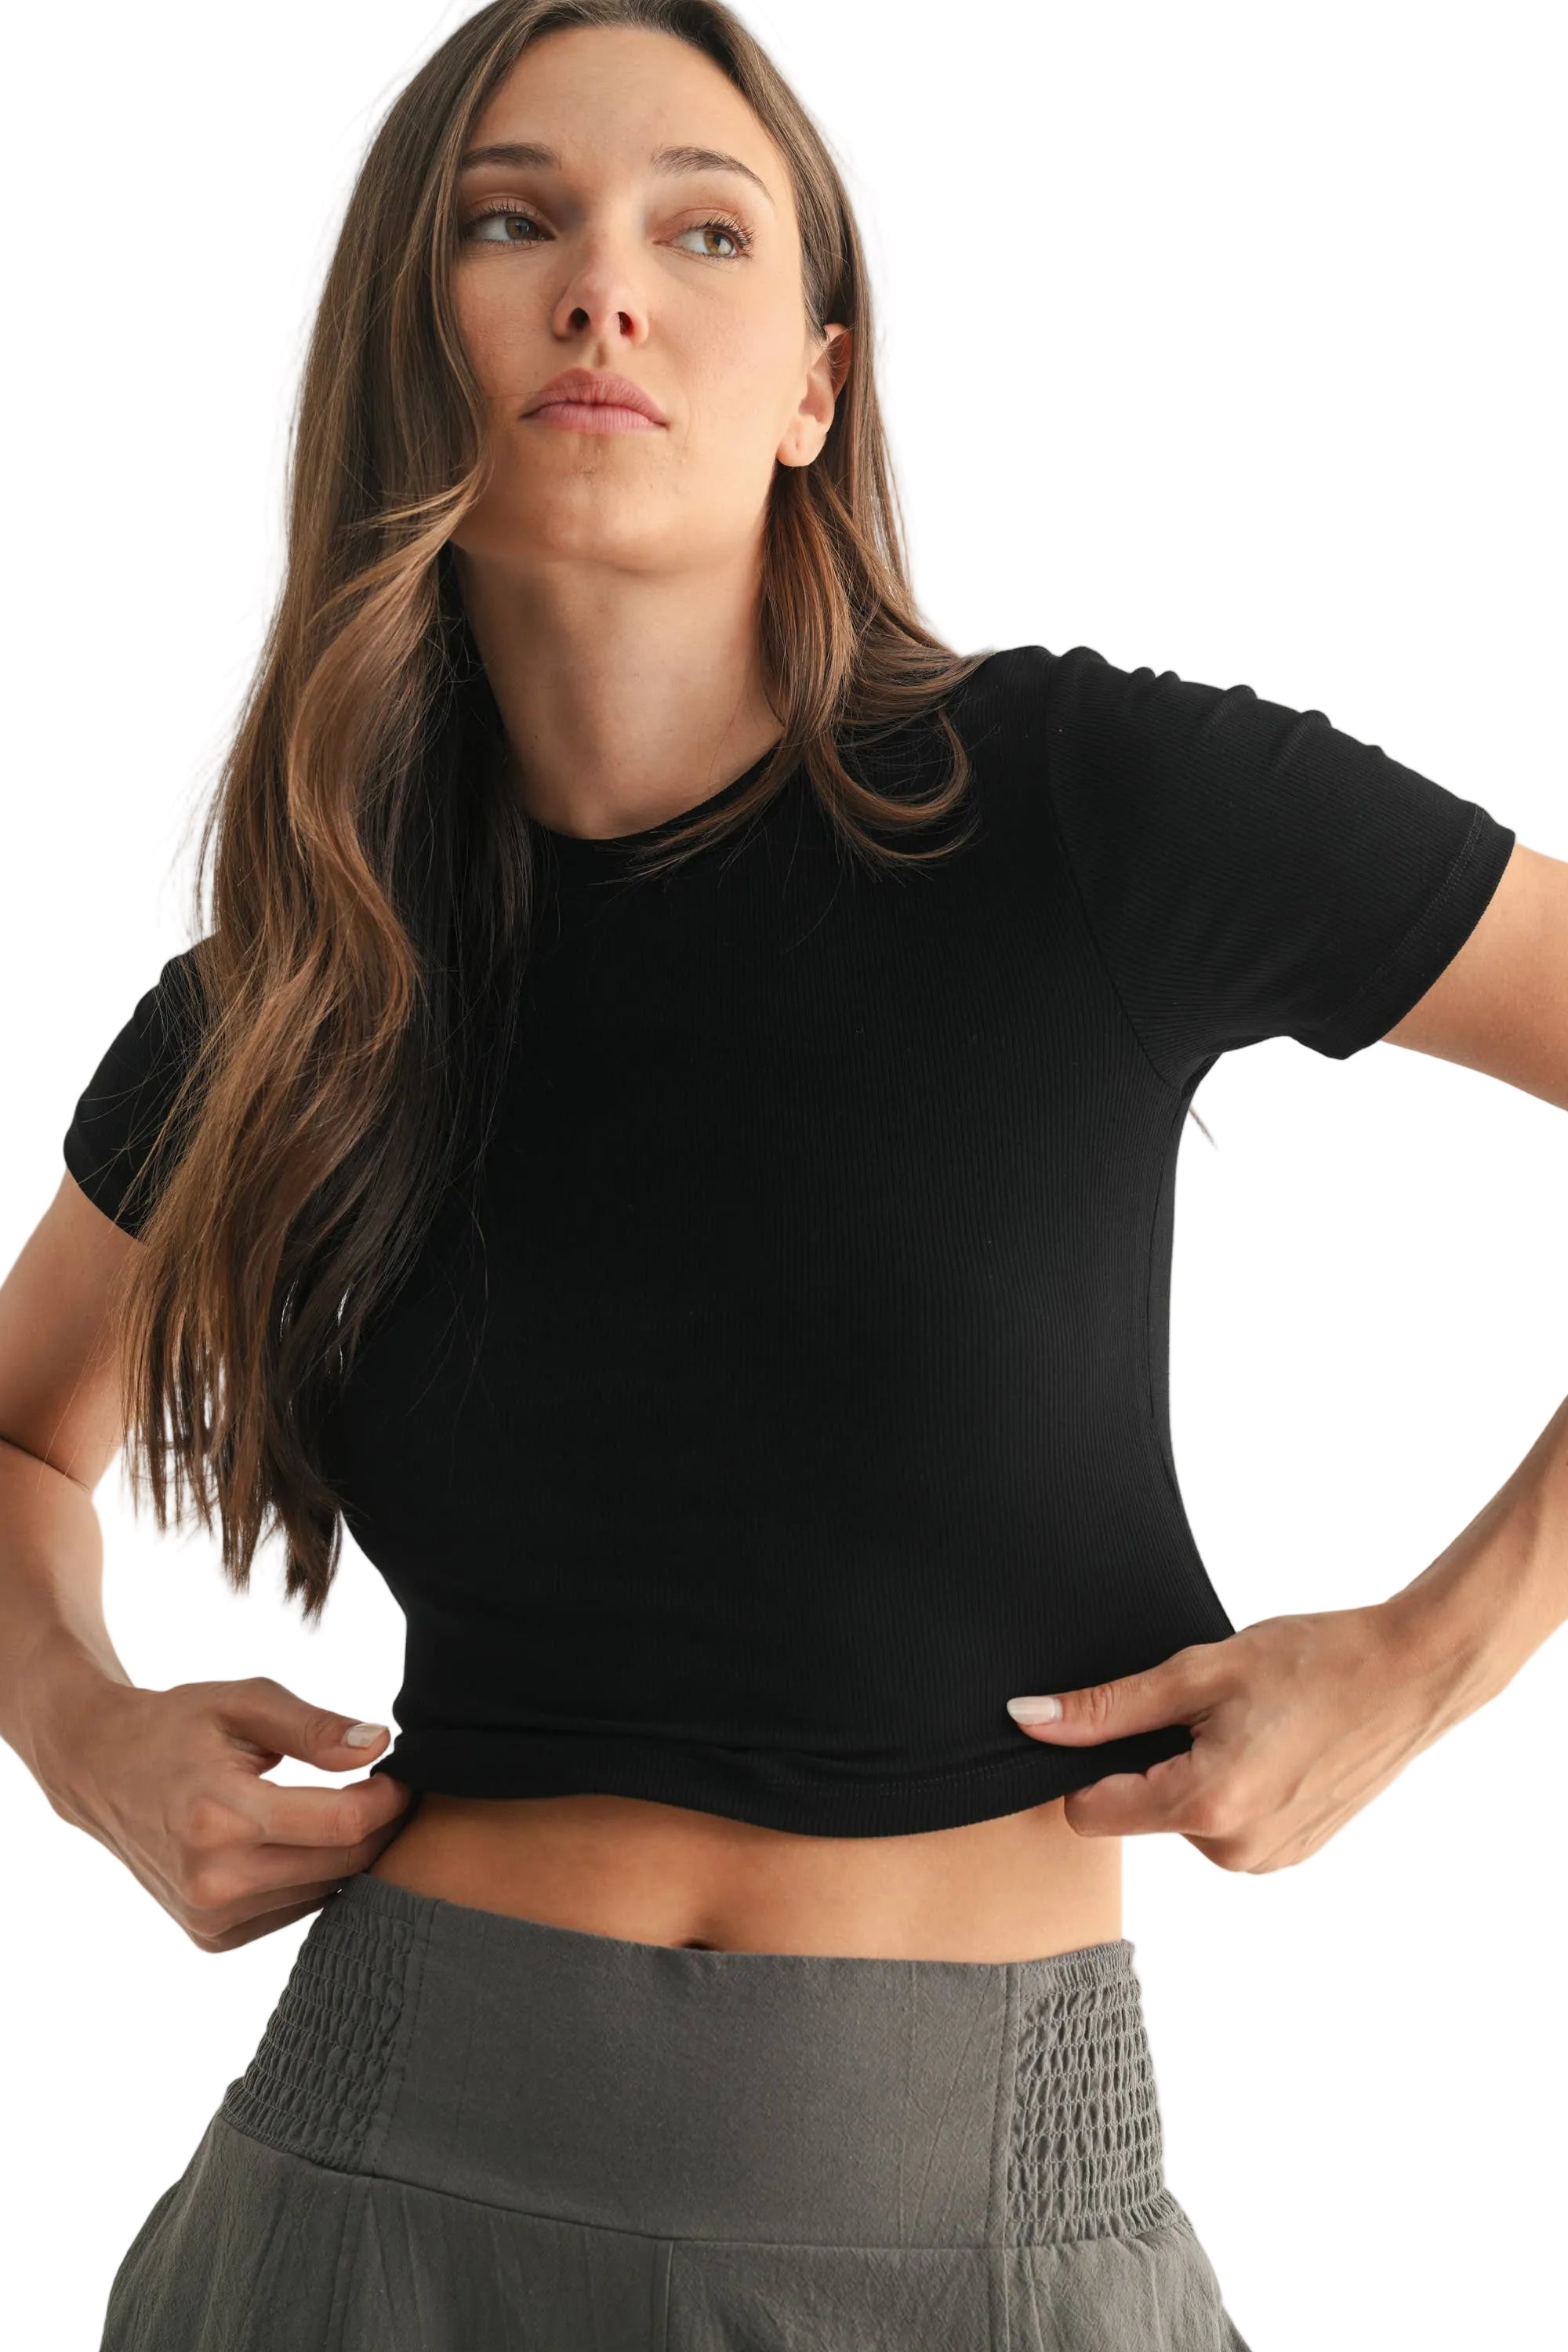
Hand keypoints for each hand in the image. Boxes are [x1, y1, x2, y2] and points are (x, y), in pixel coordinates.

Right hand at [33, 1671, 413, 1948]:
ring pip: (325, 1892)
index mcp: (219, 1817)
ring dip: (352, 1855)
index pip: (341, 1825)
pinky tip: (309, 1841)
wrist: (101, 1771)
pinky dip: (314, 1876)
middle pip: (342, 1864)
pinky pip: (295, 1909)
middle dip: (382, 1827)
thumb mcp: (244, 1703)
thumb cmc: (179, 1726)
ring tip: (353, 1809)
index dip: (389, 1799)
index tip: (403, 1772)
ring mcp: (208, 1916)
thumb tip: (379, 1744)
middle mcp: (212, 1879)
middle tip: (393, 1789)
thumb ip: (315, 1727)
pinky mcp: (210, 1935)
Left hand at [1006, 1603, 1459, 1870]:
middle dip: (1155, 1759)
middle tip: (1212, 1711)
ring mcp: (1268, 1860)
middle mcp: (1234, 1852)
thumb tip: (1028, 1720)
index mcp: (1205, 1807)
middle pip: (1139, 1812)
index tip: (1122, 1721)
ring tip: (1249, 1725)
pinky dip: (1232, 1786)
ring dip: (1195, 1772)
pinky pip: (1226, 1825)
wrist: (1411, 1674)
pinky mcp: (1291, 1853)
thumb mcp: (1199, 1671)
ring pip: (1183, 1817)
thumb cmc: (1313, 1661)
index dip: (1087, 1763)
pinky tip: (1272, 1746)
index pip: (1088, 1812)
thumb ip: (1107, 1707)